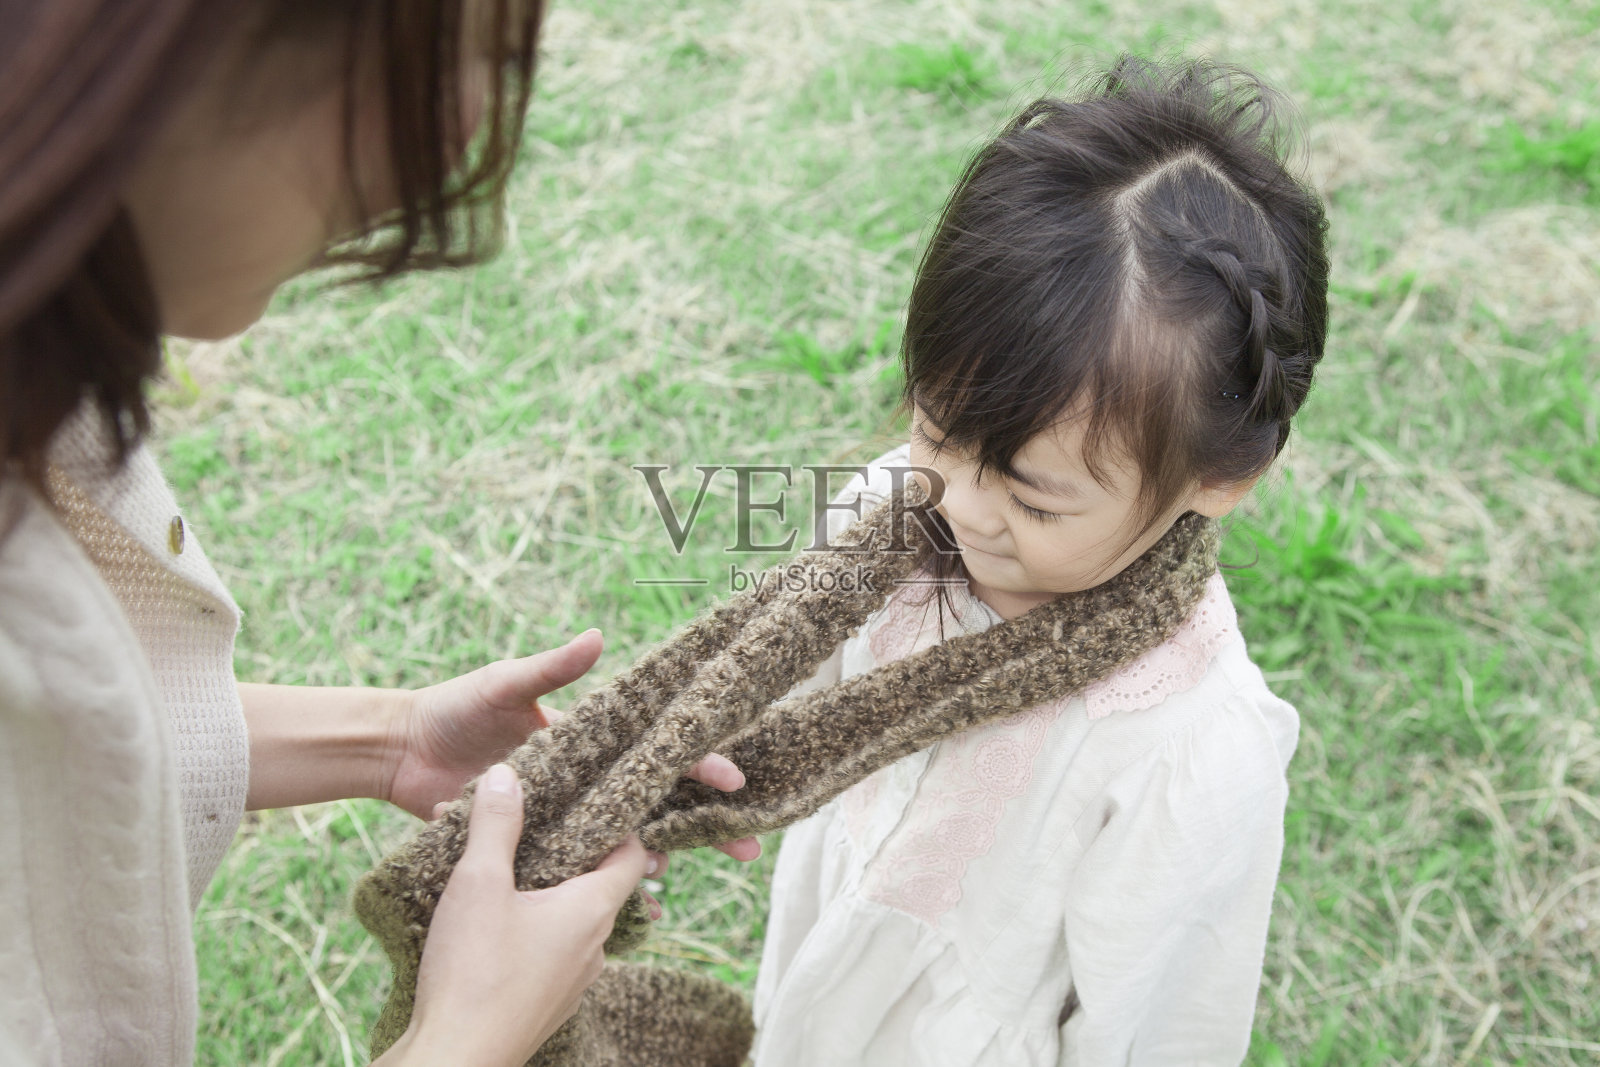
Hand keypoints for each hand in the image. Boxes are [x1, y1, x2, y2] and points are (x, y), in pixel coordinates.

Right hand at [375, 764, 648, 1066]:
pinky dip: (533, 932)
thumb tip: (506, 774)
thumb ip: (495, 825)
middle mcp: (595, 948)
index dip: (620, 825)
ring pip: (573, 923)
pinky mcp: (546, 1005)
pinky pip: (552, 955)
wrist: (454, 1062)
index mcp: (592, 911)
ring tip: (510, 872)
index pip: (632, 857)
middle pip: (601, 887)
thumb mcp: (479, 883)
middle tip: (542, 828)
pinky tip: (494, 925)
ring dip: (549, 896)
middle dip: (574, 856)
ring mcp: (573, 982)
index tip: (594, 802)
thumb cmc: (472, 973)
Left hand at [386, 628, 759, 860]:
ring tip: (683, 875)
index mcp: (588, 738)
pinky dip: (607, 889)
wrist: (400, 752)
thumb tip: (598, 636)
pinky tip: (635, 911)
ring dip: (660, 855)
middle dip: (705, 822)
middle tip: (748, 847)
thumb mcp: (506, 684)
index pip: (655, 752)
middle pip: (656, 802)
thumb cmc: (454, 708)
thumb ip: (551, 668)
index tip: (732, 780)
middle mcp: (584, 778)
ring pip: (624, 840)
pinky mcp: (532, 844)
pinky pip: (577, 869)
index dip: (698, 764)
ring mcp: (561, 814)